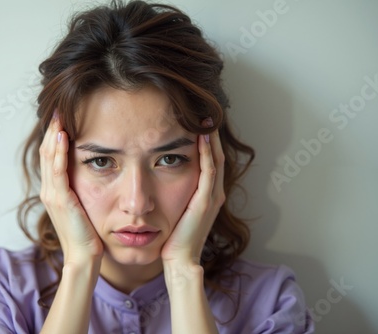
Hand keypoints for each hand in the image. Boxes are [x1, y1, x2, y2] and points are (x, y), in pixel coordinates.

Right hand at [39, 115, 103, 263]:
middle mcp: (49, 190)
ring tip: (59, 117)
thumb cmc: (86, 232)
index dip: (53, 137)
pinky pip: (58, 171)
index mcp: (53, 190)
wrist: (83, 255)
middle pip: (46, 152)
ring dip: (54, 136)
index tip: (60, 118)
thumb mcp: (81, 206)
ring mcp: (52, 194)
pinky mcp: (61, 200)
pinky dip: (59, 153)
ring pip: (49, 158)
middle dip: (52, 130)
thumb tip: (89, 172)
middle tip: (57, 110)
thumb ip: (78, 189)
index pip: (50, 157)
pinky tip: (64, 137)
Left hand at [160, 125, 224, 264]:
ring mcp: (212, 197)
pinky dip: (207, 152)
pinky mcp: (206, 201)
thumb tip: (160, 174)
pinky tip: (202, 136)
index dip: (208, 141)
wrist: (178, 259)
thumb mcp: (176, 209)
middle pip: (217, 156)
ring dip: (212, 138)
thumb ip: (176, 192)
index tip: (199, 123)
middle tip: (206, 113)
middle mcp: (214, 193)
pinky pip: (209, 171)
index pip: (211, 161)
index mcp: (208, 194)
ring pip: (216, 159)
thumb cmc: (174, 237)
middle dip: (212, 134)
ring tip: (207, 118)